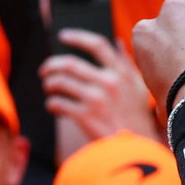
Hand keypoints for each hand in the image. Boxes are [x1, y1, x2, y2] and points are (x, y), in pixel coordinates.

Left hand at [41, 31, 160, 142]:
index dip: (77, 38)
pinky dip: (51, 103)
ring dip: (50, 84)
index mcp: (122, 73)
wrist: (136, 148)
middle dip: (52, 65)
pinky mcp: (85, 116)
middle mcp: (109, 82)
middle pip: (71, 63)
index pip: (97, 45)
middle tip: (45, 70)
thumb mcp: (139, 87)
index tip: (63, 36)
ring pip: (61, 82)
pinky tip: (52, 106)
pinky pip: (58, 104)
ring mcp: (96, 99)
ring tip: (48, 87)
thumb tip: (117, 42)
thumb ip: (127, 64)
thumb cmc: (136, 119)